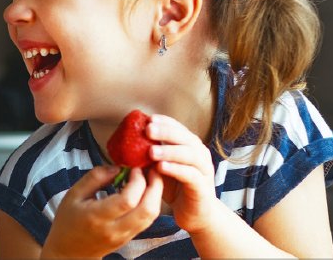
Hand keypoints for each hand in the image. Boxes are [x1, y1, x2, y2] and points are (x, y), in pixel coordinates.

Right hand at [41, 165, 162, 257]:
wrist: (69, 251)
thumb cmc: (68, 220)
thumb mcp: (74, 194)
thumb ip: (95, 178)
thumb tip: (117, 168)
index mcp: (97, 217)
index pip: (127, 200)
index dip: (137, 181)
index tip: (134, 168)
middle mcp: (114, 229)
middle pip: (147, 210)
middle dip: (155, 186)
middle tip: (152, 170)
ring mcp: (123, 236)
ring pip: (151, 216)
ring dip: (156, 195)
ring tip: (150, 179)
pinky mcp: (129, 238)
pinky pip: (147, 221)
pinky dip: (150, 204)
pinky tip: (144, 192)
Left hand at [147, 114, 219, 233]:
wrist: (195, 214)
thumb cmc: (176, 187)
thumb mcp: (160, 168)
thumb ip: (151, 155)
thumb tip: (128, 143)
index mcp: (190, 145)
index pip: (178, 128)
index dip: (164, 122)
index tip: (148, 118)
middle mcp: (200, 154)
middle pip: (185, 138)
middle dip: (166, 132)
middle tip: (148, 130)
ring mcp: (204, 169)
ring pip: (190, 155)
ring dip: (170, 151)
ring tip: (151, 151)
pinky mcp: (202, 186)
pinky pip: (191, 175)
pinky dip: (176, 169)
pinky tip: (161, 167)